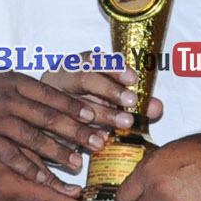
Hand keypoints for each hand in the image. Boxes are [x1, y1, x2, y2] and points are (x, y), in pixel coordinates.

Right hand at [0, 69, 124, 180]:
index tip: (100, 117)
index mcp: (15, 80)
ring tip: (81, 165)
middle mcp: (10, 97)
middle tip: (103, 142)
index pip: (55, 95)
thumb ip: (15, 84)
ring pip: (36, 138)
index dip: (79, 107)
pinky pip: (11, 155)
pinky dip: (30, 168)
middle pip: (53, 116)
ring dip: (60, 152)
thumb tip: (36, 89)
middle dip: (81, 130)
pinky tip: (45, 180)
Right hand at [42, 64, 163, 124]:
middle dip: (109, 90)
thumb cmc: (84, 107)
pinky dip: (85, 135)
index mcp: (74, 66)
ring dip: (102, 115)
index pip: (93, 59)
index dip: (114, 67)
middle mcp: (59, 79)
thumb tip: (157, 108)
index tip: (133, 78)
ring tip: (124, 124)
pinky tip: (100, 141)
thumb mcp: (107, 101)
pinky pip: (63, 128)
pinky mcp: (42, 124)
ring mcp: (48, 101)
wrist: (48, 124)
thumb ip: (131, 102)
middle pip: (83, 78)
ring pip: (75, 104)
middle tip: (131, 102)